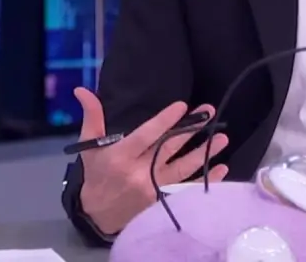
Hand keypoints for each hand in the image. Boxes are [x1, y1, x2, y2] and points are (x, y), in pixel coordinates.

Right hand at [73, 87, 229, 234]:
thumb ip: (92, 117)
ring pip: (184, 168)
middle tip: (209, 111)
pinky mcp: (162, 202)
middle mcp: (139, 173)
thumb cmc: (96, 176)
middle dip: (191, 129)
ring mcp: (153, 189)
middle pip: (169, 148)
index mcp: (121, 156)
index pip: (147, 136)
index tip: (183, 106)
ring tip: (222, 138)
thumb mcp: (89, 146)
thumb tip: (82, 90)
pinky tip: (221, 169)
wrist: (97, 216)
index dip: (165, 121)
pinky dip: (206, 180)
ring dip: (205, 153)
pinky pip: (188, 189)